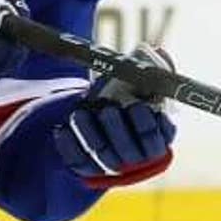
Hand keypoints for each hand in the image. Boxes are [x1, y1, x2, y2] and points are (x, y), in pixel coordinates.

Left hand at [53, 44, 176, 187]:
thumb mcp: (143, 84)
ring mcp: (111, 166)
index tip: (139, 107)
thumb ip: (155, 70)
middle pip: (129, 153)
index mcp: (156, 141)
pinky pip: (78, 162)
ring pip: (102, 157)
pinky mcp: (87, 168)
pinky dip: (69, 145)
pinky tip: (62, 128)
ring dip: (91, 135)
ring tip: (80, 113)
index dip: (148, 127)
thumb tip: (158, 52)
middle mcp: (135, 160)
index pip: (155, 142)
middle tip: (109, 110)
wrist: (102, 115)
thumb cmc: (128, 96)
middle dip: (118, 131)